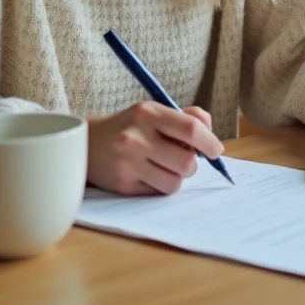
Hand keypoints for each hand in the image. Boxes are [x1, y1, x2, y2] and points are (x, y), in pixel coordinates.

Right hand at [86, 102, 223, 195]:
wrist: (88, 143)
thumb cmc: (130, 127)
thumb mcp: (154, 112)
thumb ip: (186, 118)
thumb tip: (209, 130)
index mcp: (147, 113)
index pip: (190, 129)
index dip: (210, 142)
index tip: (216, 151)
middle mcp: (136, 137)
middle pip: (187, 161)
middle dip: (192, 163)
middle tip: (184, 158)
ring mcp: (128, 163)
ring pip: (175, 182)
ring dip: (177, 176)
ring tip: (165, 166)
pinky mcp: (123, 185)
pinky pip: (158, 192)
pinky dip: (160, 185)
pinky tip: (149, 174)